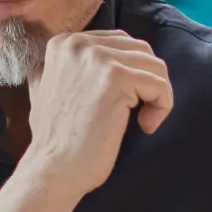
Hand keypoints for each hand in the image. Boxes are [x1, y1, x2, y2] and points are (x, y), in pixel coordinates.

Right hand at [0, 31, 172, 211]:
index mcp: (64, 42)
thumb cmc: (56, 138)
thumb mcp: (49, 88)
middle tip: (138, 112)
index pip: (120, 43)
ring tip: (143, 121)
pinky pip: (159, 85)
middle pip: (140, 50)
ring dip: (157, 95)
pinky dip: (162, 107)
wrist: (52, 169)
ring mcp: (97, 58)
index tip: (124, 103)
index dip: (131, 74)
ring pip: (154, 66)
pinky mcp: (116, 78)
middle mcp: (78, 44)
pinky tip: (146, 126)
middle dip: (147, 82)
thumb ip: (69, 67)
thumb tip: (102, 59)